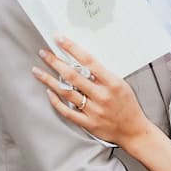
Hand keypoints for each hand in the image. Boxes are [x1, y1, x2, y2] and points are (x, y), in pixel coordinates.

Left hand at [32, 38, 148, 147]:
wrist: (133, 130)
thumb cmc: (128, 106)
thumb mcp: (121, 84)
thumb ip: (103, 74)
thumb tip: (82, 62)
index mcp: (112, 83)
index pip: (88, 61)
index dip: (72, 48)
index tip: (60, 40)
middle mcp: (101, 95)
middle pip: (73, 75)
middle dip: (55, 62)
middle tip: (44, 53)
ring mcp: (94, 110)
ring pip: (66, 92)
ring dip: (49, 80)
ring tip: (37, 71)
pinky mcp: (88, 123)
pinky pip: (67, 111)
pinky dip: (56, 101)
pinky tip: (48, 92)